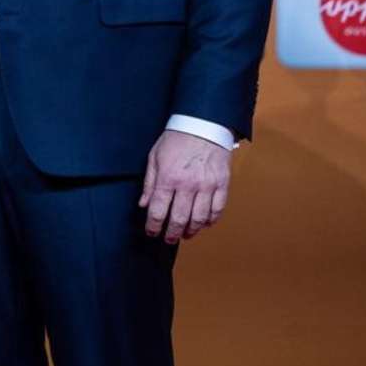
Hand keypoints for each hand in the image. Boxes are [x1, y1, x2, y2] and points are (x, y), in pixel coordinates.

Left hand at [140, 129, 232, 243]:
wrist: (202, 125)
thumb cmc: (175, 140)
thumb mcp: (154, 157)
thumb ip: (149, 183)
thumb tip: (143, 204)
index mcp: (168, 178)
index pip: (158, 210)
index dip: (153, 225)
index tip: (151, 232)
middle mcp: (188, 185)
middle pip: (179, 218)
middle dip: (171, 233)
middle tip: (168, 239)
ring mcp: (207, 186)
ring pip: (199, 218)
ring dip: (192, 230)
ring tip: (185, 234)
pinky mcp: (222, 184)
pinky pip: (217, 209)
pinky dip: (210, 220)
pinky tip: (204, 224)